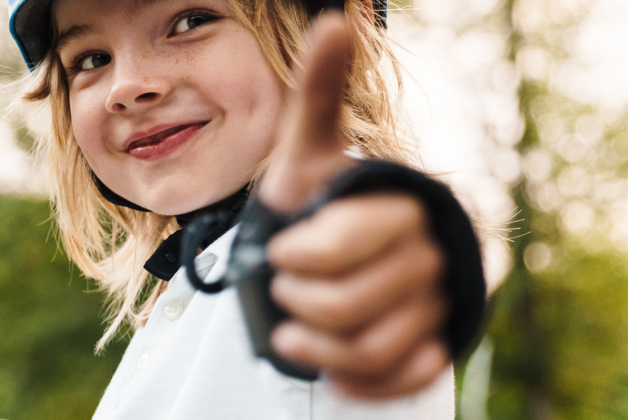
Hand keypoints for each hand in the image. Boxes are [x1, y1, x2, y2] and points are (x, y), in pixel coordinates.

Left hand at [257, 13, 449, 398]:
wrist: (336, 260)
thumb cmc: (317, 202)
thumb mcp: (306, 152)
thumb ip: (319, 92)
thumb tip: (334, 18)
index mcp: (402, 206)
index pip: (337, 250)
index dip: (293, 258)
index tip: (280, 250)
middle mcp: (431, 254)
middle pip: (345, 305)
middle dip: (296, 302)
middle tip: (285, 288)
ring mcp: (436, 304)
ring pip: (368, 348)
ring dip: (316, 347)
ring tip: (295, 330)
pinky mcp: (433, 348)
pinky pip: (399, 378)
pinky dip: (358, 379)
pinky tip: (332, 365)